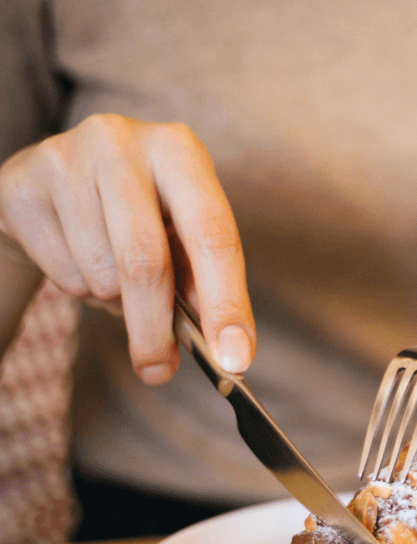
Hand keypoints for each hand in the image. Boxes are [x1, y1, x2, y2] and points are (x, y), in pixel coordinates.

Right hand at [0, 113, 253, 383]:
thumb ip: (202, 282)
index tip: (235, 358)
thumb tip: (224, 349)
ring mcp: (67, 158)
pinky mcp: (22, 185)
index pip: (213, 235)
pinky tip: (79, 260)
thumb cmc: (136, 214)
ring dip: (113, 302)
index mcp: (180, 149)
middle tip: (159, 370)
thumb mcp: (179, 232)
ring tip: (114, 280)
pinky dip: (79, 289)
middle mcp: (123, 141)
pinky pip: (61, 271)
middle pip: (146, 259)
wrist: (49, 183)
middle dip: (156, 327)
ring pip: (101, 272)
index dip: (227, 302)